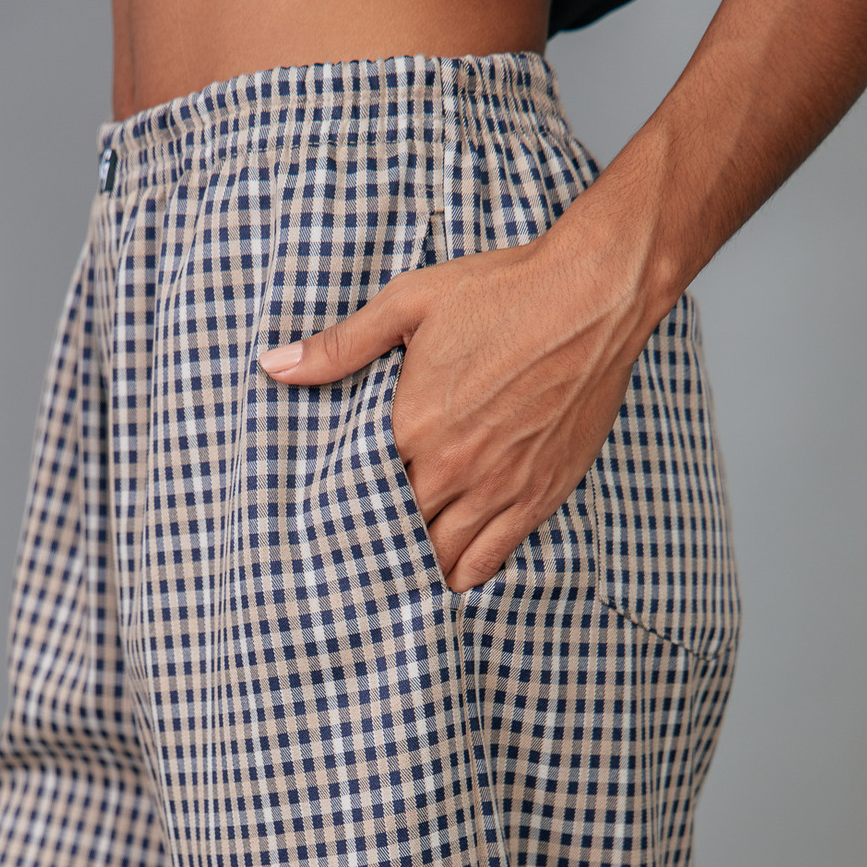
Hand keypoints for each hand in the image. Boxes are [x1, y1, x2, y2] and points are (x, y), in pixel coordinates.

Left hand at [259, 211, 655, 592]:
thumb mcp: (409, 303)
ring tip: (395, 572)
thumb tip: (273, 367)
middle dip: (375, 543)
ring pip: (442, 556)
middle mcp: (452, 467)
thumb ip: (341, 345)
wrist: (593, 294)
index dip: (341, 507)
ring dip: (417, 566)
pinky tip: (448, 575)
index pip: (359, 491)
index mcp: (411, 426)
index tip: (324, 518)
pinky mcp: (538, 496)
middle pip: (397, 531)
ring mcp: (498, 488)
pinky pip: (491, 559)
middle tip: (352, 555)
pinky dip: (465, 574)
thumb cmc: (502, 290)